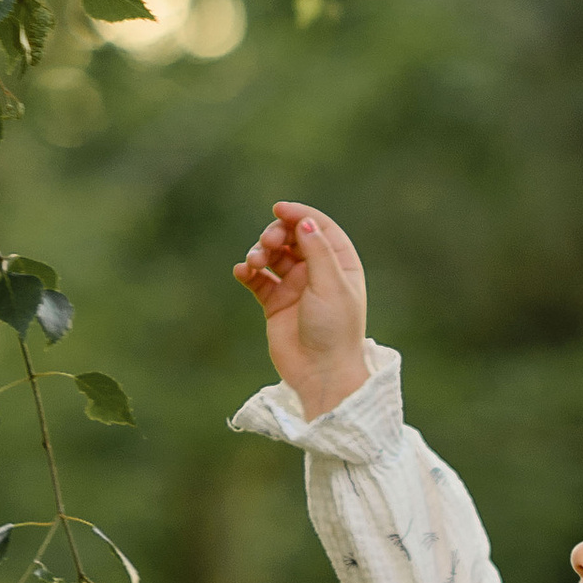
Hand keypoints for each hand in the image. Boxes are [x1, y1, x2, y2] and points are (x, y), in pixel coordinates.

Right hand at [234, 200, 370, 417]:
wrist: (320, 373)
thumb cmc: (334, 330)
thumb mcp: (330, 285)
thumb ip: (317, 250)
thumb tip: (304, 220)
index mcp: (340, 264)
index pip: (319, 227)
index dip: (300, 214)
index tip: (279, 209)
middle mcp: (317, 272)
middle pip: (292, 238)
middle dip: (276, 235)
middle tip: (267, 244)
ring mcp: (295, 287)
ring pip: (273, 256)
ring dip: (260, 252)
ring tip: (253, 263)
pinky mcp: (276, 303)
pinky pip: (258, 279)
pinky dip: (249, 271)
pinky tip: (243, 272)